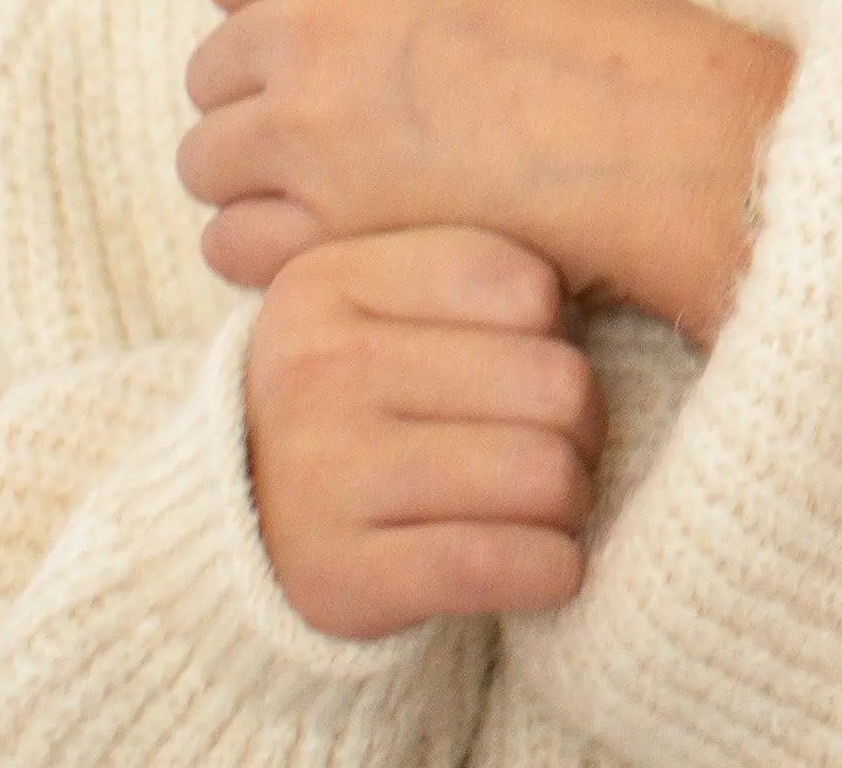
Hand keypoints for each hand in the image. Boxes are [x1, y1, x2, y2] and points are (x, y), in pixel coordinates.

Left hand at [183, 0, 793, 342]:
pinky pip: (228, 243)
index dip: (268, 8)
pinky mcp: (323, 226)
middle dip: (262, 98)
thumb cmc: (603, 37)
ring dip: (258, 176)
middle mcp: (315, 17)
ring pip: (204, 158)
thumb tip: (294, 13)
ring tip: (336, 187)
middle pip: (210, 68)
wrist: (667, 133)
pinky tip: (335, 237)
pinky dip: (269, 249)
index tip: (312, 43)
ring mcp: (309, 125)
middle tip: (338, 127)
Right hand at [245, 226, 603, 640]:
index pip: (526, 287)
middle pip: (553, 381)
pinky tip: (551, 563)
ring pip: (541, 474)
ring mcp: (321, 479)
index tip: (536, 350)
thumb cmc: (357, 386)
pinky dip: (552, 568)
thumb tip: (598, 280)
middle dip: (585, 420)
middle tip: (564, 438)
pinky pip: (496, 565)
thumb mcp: (384, 294)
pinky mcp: (338, 579)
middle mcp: (317, 373)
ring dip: (573, 496)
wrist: (242, 517)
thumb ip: (472, 262)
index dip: (559, 325)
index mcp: (331, 280)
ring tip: (552, 497)